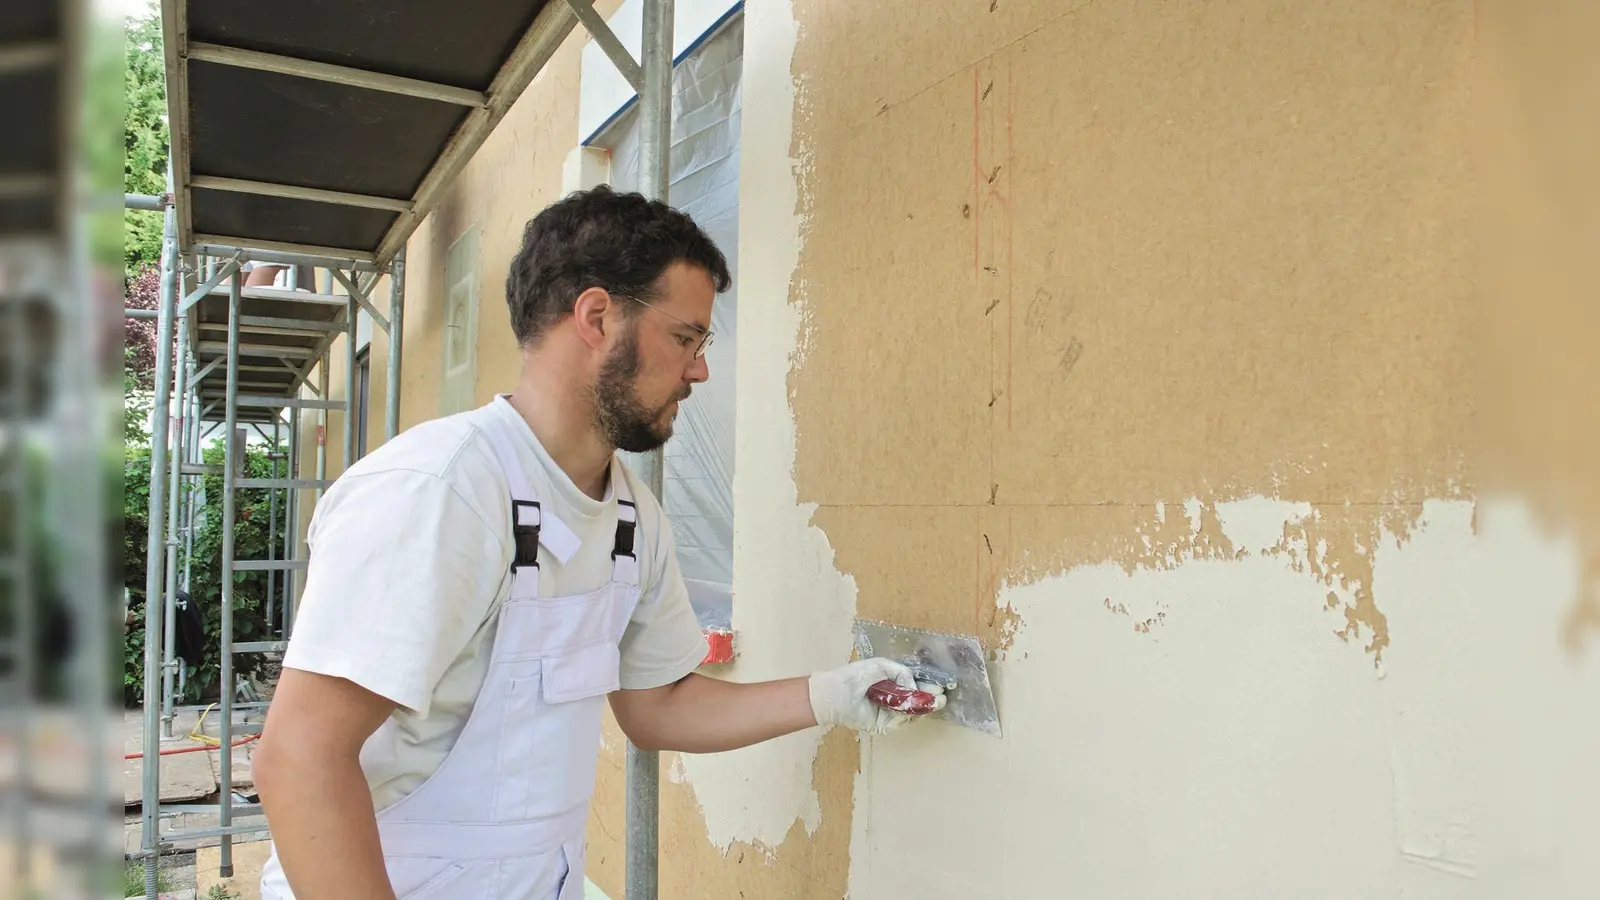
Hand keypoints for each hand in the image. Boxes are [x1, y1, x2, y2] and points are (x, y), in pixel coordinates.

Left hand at [808, 657, 947, 735]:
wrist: (836, 694)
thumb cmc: (855, 676)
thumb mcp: (881, 666)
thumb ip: (902, 672)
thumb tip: (914, 685)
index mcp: (892, 683)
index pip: (915, 686)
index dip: (928, 686)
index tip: (941, 685)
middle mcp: (893, 698)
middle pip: (917, 701)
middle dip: (930, 699)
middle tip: (941, 697)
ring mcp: (889, 712)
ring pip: (912, 713)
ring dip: (923, 708)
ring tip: (934, 702)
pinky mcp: (883, 725)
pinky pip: (900, 722)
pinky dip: (907, 716)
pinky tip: (912, 708)